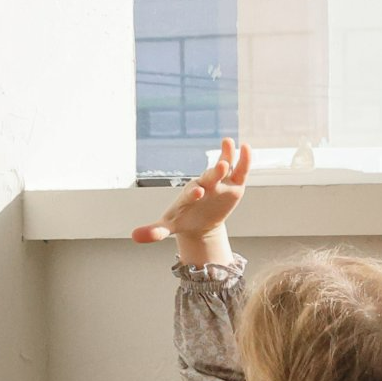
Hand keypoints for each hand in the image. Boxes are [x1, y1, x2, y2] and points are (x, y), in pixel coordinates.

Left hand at [131, 136, 251, 264]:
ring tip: (229, 144)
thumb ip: (154, 230)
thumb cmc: (184, 219)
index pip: (192, 193)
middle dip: (214, 172)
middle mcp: (205, 185)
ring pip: (224, 168)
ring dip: (228, 156)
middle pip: (210, 177)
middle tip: (220, 166)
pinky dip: (244, 160)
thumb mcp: (169, 226)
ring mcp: (220, 183)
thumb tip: (133, 236)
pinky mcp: (234, 185)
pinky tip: (248, 147)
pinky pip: (240, 171)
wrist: (200, 220)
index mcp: (190, 195)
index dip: (194, 193)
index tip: (197, 193)